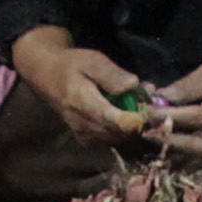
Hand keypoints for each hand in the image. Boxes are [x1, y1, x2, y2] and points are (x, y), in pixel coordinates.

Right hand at [13, 27, 146, 147]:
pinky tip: (123, 110)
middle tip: (148, 98)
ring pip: (121, 137)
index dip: (138, 119)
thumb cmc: (72, 66)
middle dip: (140, 117)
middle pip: (123, 132)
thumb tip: (133, 85)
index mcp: (83, 104)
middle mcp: (84, 126)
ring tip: (134, 101)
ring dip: (133, 122)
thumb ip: (112, 75)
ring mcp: (86, 136)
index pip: (116, 121)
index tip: (154, 111)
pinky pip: (114, 138)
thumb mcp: (93, 61)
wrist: (48, 77)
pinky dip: (124, 127)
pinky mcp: (88, 141)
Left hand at [149, 18, 201, 159]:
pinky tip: (177, 137)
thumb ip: (190, 86)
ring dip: (183, 147)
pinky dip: (194, 144)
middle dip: (175, 143)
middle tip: (151, 135)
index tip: (149, 114)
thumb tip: (162, 98)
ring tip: (159, 138)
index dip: (171, 117)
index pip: (198, 118)